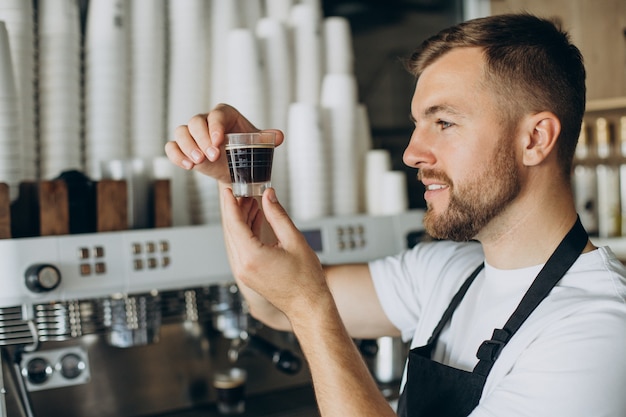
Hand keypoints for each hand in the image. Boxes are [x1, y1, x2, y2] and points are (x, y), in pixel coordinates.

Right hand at [164, 103, 283, 183]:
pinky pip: (172, 147)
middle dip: (201, 139)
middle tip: (212, 157)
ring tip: (197, 162)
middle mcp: (205, 121)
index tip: (220, 142)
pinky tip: (186, 166)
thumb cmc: (245, 150)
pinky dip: (175, 155)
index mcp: (224, 115)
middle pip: (196, 122)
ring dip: (187, 147)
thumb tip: (278, 136)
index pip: (216, 115)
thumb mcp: (257, 143)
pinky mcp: (182, 148)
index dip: (215, 126)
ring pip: (181, 132)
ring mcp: (192, 134)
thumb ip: (266, 138)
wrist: (234, 167)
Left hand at [221, 187, 329, 319]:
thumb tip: (268, 196)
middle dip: (236, 209)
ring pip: (235, 239)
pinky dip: (245, 233)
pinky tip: (255, 221)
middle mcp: (243, 265)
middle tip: (243, 192)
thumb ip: (278, 215)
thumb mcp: (294, 240)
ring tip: (251, 203)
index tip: (228, 189)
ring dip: (241, 220)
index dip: (230, 204)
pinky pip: (241, 248)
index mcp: (252, 257)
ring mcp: (244, 272)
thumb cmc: (306, 279)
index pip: (234, 223)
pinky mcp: (248, 274)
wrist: (308, 306)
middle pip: (231, 230)